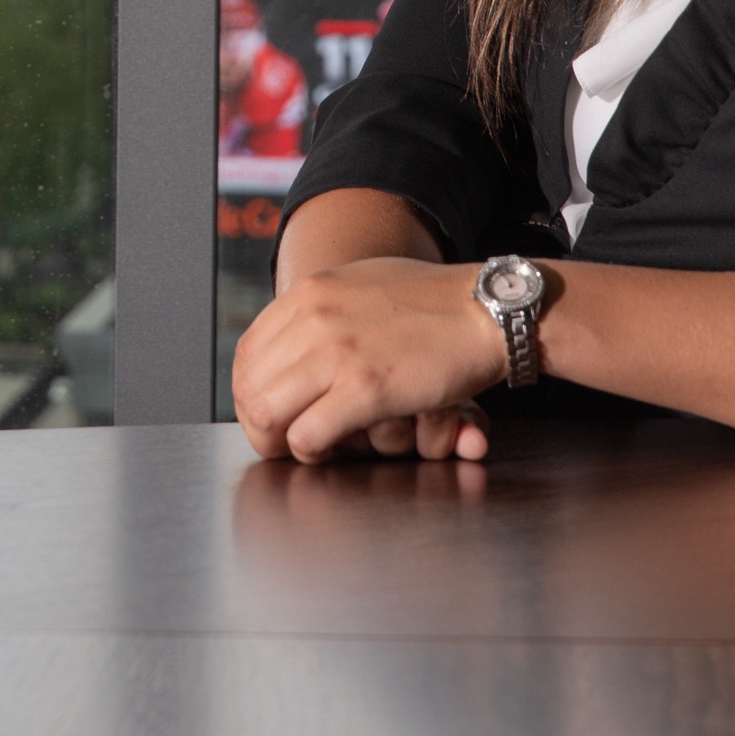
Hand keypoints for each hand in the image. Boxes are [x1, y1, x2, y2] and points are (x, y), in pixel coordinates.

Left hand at [233, 257, 507, 463]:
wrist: (487, 308)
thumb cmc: (434, 301)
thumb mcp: (362, 284)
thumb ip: (324, 308)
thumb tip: (292, 339)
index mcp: (310, 292)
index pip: (247, 352)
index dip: (250, 391)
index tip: (268, 411)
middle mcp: (314, 318)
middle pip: (250, 385)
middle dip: (258, 422)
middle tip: (278, 440)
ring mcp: (337, 352)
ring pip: (267, 413)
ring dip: (278, 440)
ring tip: (299, 447)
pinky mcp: (365, 389)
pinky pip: (306, 435)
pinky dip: (309, 451)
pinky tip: (329, 448)